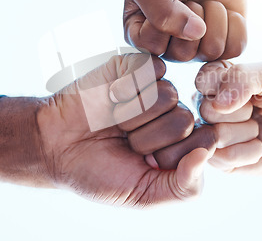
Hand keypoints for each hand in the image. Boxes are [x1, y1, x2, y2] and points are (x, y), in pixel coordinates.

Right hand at [0, 53, 209, 207]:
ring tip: (114, 120)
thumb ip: (183, 186)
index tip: (144, 163)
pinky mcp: (137, 66)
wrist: (54, 144)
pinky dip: (126, 88)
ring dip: (132, 115)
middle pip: (185, 119)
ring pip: (167, 95)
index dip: (172, 155)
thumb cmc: (98, 172)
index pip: (206, 141)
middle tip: (124, 142)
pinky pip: (151, 69)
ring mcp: (156, 88)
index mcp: (181, 145)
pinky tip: (111, 98)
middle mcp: (172, 114)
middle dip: (147, 138)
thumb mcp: (142, 194)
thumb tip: (207, 153)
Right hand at [124, 0, 246, 61]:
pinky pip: (235, 48)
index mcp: (142, 34)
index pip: (151, 48)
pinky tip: (224, 11)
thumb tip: (195, 33)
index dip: (161, 23)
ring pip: (212, 51)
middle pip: (183, 54)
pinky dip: (234, 24)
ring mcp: (197, 49)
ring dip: (214, 17)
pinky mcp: (224, 44)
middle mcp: (168, 48)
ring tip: (206, 2)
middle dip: (192, 16)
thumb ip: (160, 9)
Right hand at [194, 61, 261, 192]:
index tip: (251, 91)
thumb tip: (217, 105)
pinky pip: (224, 157)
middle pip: (207, 110)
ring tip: (256, 129)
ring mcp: (208, 134)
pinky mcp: (216, 160)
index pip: (203, 80)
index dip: (229, 88)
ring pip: (215, 136)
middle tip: (255, 112)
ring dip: (247, 133)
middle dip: (241, 112)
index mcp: (214, 80)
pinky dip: (250, 152)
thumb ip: (241, 77)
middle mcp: (205, 106)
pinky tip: (257, 146)